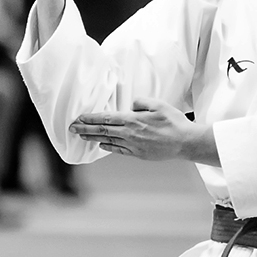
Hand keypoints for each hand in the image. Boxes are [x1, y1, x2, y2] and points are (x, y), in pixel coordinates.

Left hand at [69, 97, 218, 163]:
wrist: (185, 143)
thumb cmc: (174, 122)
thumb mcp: (158, 105)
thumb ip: (141, 102)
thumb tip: (131, 105)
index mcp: (132, 120)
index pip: (106, 119)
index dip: (90, 119)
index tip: (78, 119)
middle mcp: (129, 134)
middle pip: (102, 131)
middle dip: (85, 129)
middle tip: (71, 129)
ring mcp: (133, 146)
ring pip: (108, 141)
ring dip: (93, 138)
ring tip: (81, 137)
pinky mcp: (138, 154)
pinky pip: (119, 150)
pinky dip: (108, 147)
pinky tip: (101, 145)